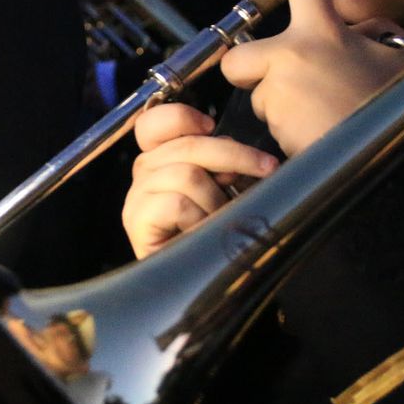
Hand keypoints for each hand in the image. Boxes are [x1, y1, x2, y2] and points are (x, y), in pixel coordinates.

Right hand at [121, 102, 279, 259]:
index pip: (152, 124)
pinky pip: (177, 204)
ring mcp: (136, 199)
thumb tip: (232, 154)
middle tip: (267, 169)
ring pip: (186, 174)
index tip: (211, 126)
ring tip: (222, 221)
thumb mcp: (225, 189)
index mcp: (160, 160)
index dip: (180, 117)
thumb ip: (221, 164)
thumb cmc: (217, 235)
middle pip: (186, 145)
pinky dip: (200, 219)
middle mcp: (143, 175)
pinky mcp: (136, 222)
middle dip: (234, 155)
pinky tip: (202, 235)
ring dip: (216, 199)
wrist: (201, 285)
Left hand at [220, 0, 403, 156]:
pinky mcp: (272, 126)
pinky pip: (267, 128)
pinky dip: (286, 134)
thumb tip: (374, 33)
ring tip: (321, 117)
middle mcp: (294, 55)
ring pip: (258, 99)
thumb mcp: (398, 62)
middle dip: (251, 74)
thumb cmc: (392, 109)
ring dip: (280, 109)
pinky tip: (316, 136)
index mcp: (325, 33)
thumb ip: (379, 42)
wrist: (384, 155)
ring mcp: (278, 92)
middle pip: (240, 58)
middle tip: (284, 85)